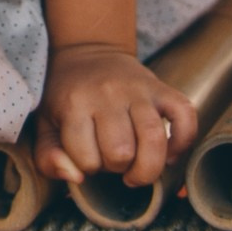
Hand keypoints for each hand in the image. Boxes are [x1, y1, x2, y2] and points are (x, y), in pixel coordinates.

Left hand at [35, 43, 196, 186]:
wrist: (88, 52)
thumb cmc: (65, 96)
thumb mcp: (45, 124)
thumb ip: (48, 158)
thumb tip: (77, 178)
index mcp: (75, 104)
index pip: (87, 160)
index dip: (87, 168)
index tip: (86, 156)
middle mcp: (108, 94)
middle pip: (122, 154)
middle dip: (117, 168)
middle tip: (111, 159)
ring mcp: (139, 90)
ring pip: (154, 140)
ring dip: (147, 166)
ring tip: (138, 168)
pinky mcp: (162, 88)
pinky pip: (186, 116)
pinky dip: (183, 141)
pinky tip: (169, 155)